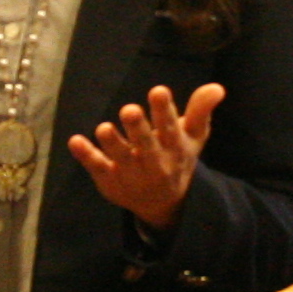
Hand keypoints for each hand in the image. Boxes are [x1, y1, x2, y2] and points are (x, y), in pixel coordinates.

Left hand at [70, 83, 223, 231]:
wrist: (164, 204)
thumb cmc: (177, 158)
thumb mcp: (193, 137)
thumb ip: (200, 110)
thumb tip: (217, 87)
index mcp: (173, 146)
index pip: (169, 127)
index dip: (164, 110)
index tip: (158, 91)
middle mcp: (153, 161)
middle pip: (145, 144)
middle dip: (137, 128)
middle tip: (129, 110)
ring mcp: (130, 172)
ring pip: (120, 157)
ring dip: (112, 143)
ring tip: (103, 128)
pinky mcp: (109, 180)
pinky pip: (97, 168)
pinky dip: (86, 156)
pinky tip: (75, 141)